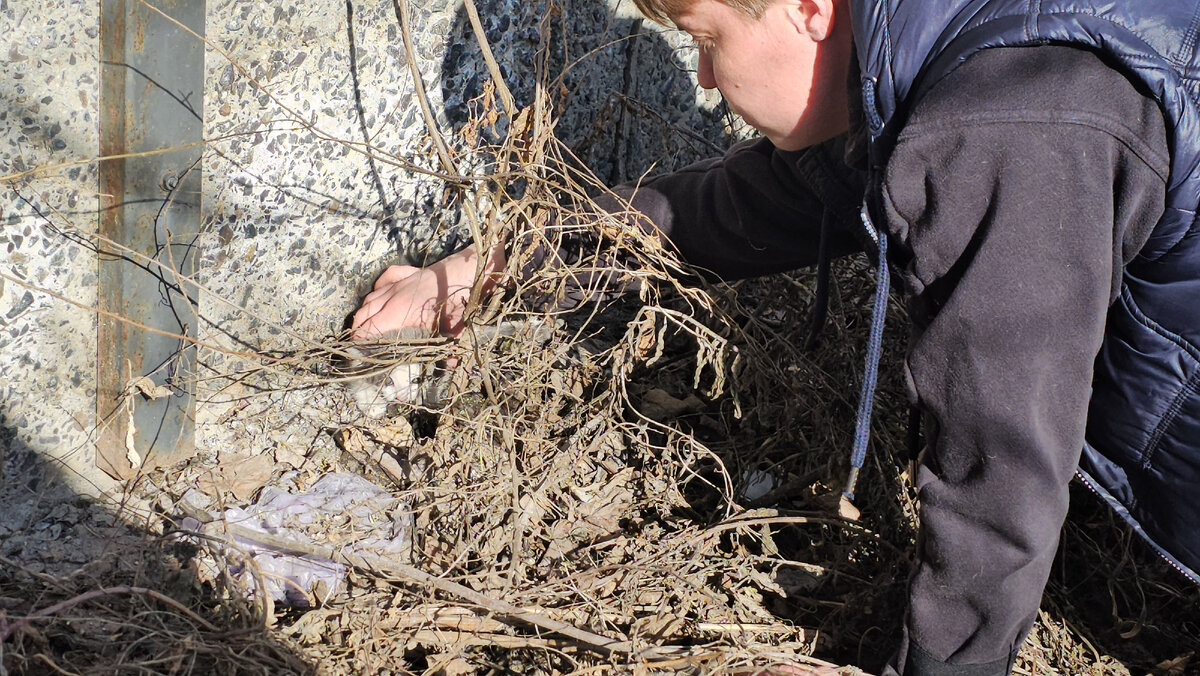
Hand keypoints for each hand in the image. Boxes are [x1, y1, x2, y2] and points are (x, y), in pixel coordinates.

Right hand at [350, 243, 504, 338]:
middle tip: (356, 343)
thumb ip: (450, 351)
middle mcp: (394, 295)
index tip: (356, 353)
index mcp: (399, 312)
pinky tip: (378, 294)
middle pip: (364, 312)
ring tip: (363, 324)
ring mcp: (399, 282)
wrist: (468, 269)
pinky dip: (377, 288)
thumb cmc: (460, 299)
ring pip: (371, 296)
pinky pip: (384, 279)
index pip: (369, 328)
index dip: (358, 341)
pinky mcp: (407, 272)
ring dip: (365, 310)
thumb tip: (450, 367)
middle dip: (357, 328)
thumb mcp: (455, 329)